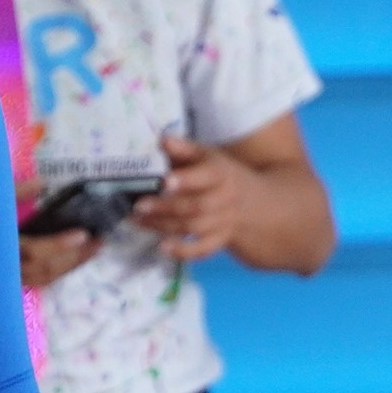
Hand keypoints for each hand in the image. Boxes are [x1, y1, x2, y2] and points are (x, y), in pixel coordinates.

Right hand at [14, 175, 99, 288]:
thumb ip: (14, 191)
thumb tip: (43, 183)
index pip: (34, 250)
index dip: (59, 244)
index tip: (82, 234)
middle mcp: (2, 268)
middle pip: (45, 268)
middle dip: (75, 257)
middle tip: (98, 242)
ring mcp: (5, 278)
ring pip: (43, 278)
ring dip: (70, 266)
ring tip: (91, 251)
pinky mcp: (6, 281)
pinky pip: (37, 281)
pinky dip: (55, 272)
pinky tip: (68, 262)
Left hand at [133, 134, 255, 260]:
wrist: (253, 200)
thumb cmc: (217, 172)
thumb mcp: (204, 154)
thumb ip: (182, 148)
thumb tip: (161, 141)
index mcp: (220, 173)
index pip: (206, 176)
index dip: (185, 180)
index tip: (163, 181)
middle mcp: (225, 198)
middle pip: (196, 206)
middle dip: (166, 207)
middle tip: (138, 206)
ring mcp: (225, 221)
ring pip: (195, 227)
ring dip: (164, 226)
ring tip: (138, 221)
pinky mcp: (221, 239)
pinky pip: (204, 249)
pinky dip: (184, 251)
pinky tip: (162, 248)